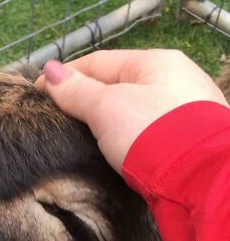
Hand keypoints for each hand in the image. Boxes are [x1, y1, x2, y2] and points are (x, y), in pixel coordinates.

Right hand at [35, 49, 228, 172]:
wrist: (200, 178)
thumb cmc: (152, 133)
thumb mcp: (106, 108)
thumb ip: (77, 91)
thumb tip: (50, 72)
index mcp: (157, 62)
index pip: (100, 61)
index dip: (66, 76)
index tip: (39, 92)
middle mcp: (177, 80)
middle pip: (119, 85)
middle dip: (88, 100)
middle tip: (59, 119)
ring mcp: (187, 111)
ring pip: (135, 110)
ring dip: (109, 121)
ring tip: (84, 138)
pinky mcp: (189, 142)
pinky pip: (149, 132)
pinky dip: (129, 138)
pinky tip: (117, 151)